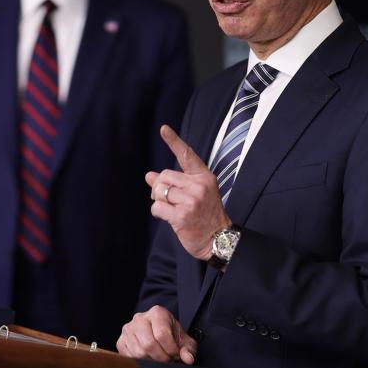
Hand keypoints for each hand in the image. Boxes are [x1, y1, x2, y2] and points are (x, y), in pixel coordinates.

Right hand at [116, 306, 197, 364]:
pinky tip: (148, 358)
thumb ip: (188, 349)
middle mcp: (139, 318)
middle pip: (149, 344)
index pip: (162, 334)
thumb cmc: (172, 336)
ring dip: (151, 361)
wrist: (158, 332)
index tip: (176, 354)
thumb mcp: (184, 340)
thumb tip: (188, 359)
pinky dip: (141, 362)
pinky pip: (129, 357)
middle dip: (161, 357)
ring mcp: (128, 330)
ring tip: (159, 358)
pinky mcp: (120, 341)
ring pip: (138, 352)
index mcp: (157, 313)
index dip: (171, 349)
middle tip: (168, 359)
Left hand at [145, 125, 230, 260]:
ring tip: (171, 208)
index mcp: (204, 177)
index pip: (187, 155)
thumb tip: (149, 175)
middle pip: (165, 176)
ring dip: (159, 200)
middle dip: (160, 187)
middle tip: (168, 199)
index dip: (173, 141)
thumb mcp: (196, 194)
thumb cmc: (206, 215)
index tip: (163, 128)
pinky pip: (157, 207)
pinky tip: (169, 217)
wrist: (219, 239)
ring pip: (159, 191)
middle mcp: (198, 186)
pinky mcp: (181, 216)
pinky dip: (158, 212)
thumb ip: (175, 183)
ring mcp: (191, 201)